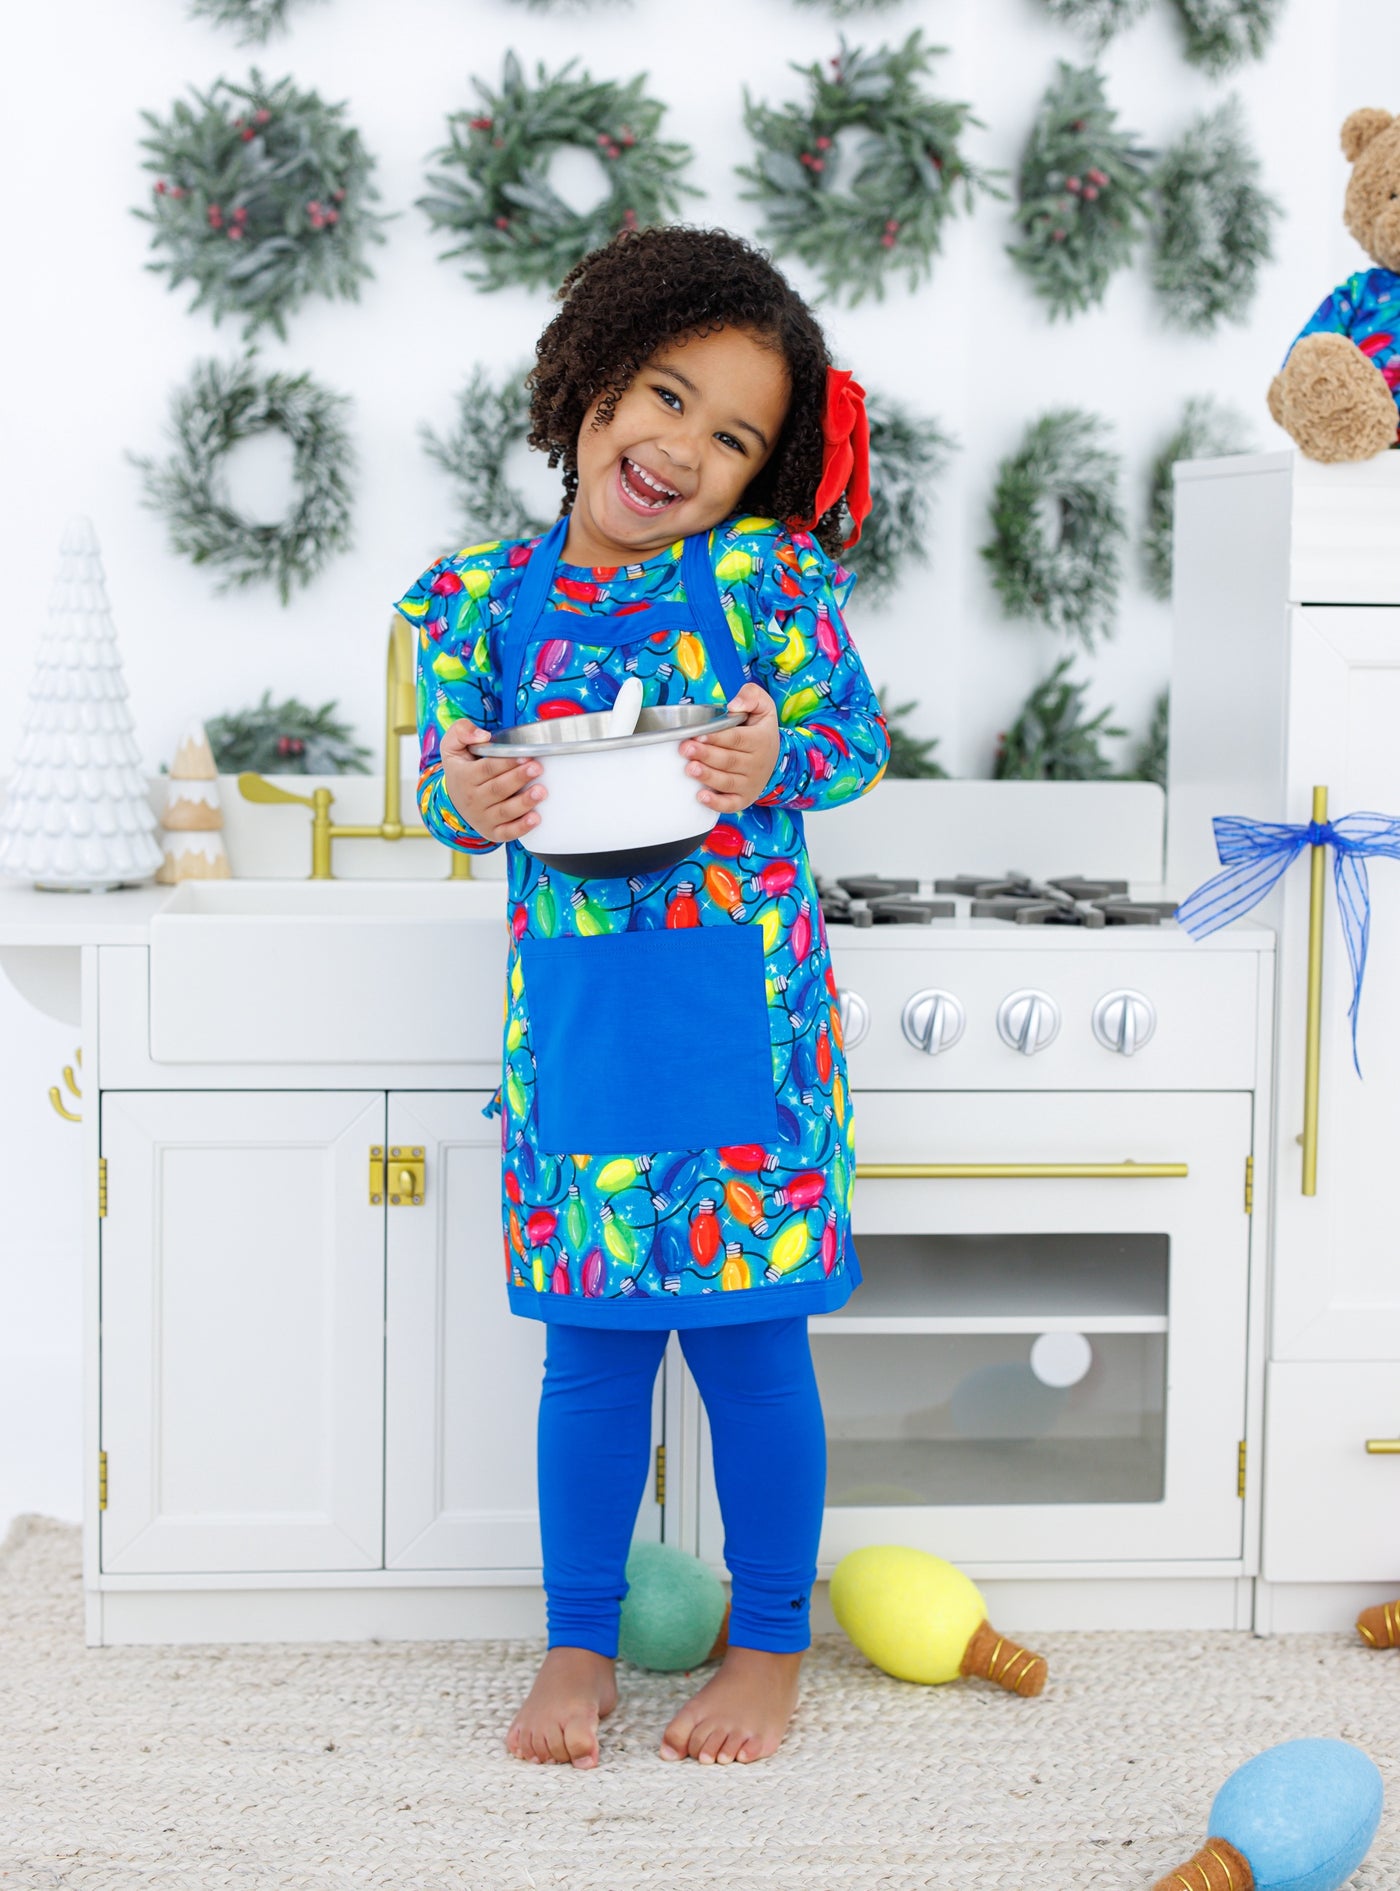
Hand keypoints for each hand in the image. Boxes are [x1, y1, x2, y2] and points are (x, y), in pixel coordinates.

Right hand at [438, 719, 546, 842]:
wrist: (455, 797)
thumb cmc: (461, 768)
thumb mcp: (452, 745)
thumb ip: (462, 731)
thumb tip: (482, 735)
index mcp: (464, 777)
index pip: (486, 768)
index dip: (505, 762)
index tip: (524, 755)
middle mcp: (472, 799)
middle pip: (498, 789)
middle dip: (518, 778)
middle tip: (537, 768)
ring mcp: (483, 817)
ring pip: (505, 811)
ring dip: (524, 802)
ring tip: (541, 791)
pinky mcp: (493, 831)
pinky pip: (507, 833)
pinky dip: (521, 828)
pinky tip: (536, 819)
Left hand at [679, 682, 780, 812]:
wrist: (773, 755)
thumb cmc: (759, 728)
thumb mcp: (763, 705)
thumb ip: (750, 696)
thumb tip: (733, 705)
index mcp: (760, 740)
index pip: (737, 739)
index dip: (718, 737)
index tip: (699, 734)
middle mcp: (757, 764)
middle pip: (729, 761)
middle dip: (706, 755)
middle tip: (685, 749)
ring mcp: (750, 783)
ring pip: (728, 782)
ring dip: (708, 777)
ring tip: (690, 769)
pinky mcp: (744, 798)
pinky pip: (731, 804)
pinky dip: (716, 804)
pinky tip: (701, 797)